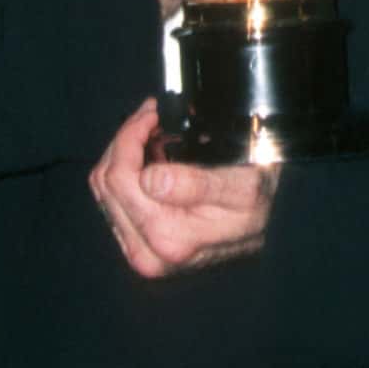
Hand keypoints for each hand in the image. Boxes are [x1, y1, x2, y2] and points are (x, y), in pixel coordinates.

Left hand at [89, 99, 277, 277]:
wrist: (265, 226)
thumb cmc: (255, 203)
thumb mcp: (241, 188)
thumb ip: (197, 185)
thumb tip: (152, 180)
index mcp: (169, 239)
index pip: (119, 177)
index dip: (133, 134)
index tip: (156, 113)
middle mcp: (147, 253)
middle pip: (106, 181)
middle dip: (127, 139)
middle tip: (153, 116)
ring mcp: (139, 252)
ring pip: (103, 188)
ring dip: (125, 153)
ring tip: (154, 134)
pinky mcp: (136, 246)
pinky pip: (110, 199)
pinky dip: (125, 169)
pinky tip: (150, 156)